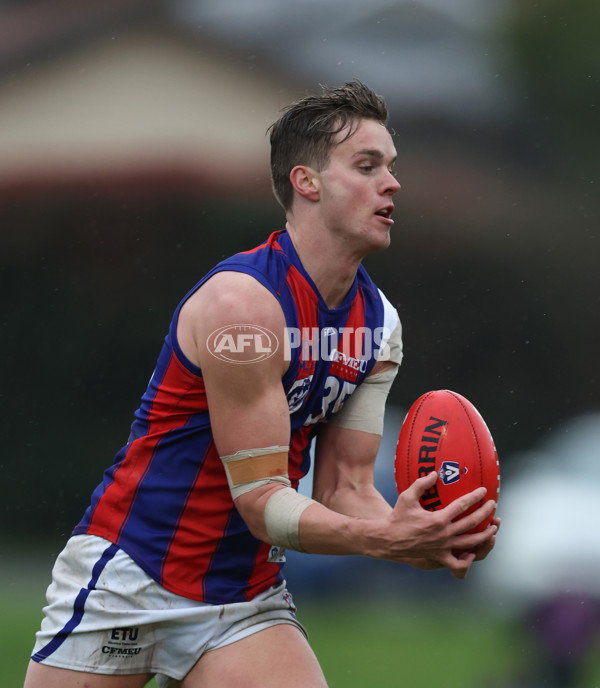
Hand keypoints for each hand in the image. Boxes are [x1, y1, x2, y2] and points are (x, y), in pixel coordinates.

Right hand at [381, 471, 496, 578]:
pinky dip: (467, 561)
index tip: (484, 491)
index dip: (475, 497)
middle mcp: (444, 534)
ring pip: (471, 543)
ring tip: (493, 528)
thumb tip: (435, 473)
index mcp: (438, 519)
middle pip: (471, 523)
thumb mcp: (407, 497)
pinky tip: (471, 553)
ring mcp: (443, 548)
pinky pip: (457, 564)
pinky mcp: (439, 557)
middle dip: (485, 513)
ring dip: (485, 535)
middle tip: (493, 505)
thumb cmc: (398, 516)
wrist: (389, 540)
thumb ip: (421, 484)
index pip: (462, 505)